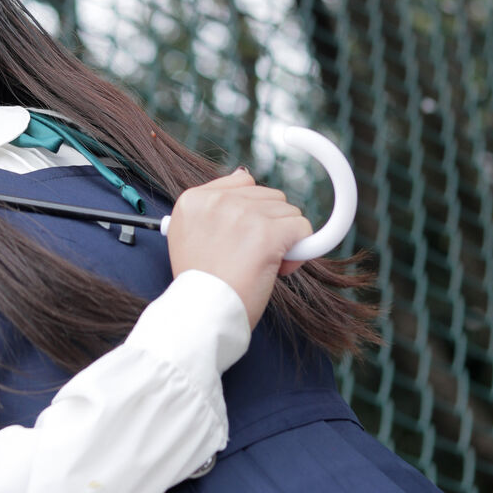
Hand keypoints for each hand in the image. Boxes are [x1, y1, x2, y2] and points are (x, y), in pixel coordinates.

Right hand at [166, 167, 313, 329]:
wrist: (201, 317)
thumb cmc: (200, 286)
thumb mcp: (190, 236)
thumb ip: (214, 207)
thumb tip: (244, 175)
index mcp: (193, 200)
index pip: (242, 183)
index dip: (250, 213)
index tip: (241, 239)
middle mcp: (216, 201)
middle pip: (269, 197)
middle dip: (269, 226)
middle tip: (250, 258)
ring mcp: (242, 215)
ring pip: (288, 212)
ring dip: (284, 240)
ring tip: (260, 267)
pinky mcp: (267, 233)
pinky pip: (303, 229)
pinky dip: (299, 251)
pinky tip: (278, 269)